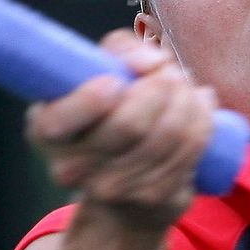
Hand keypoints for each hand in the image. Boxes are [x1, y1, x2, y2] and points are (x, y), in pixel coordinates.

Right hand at [24, 29, 217, 230]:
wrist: (123, 182)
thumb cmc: (110, 110)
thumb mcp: (101, 70)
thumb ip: (120, 51)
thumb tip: (153, 63)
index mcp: (46, 130)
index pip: (60, 121)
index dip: (91, 100)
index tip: (114, 82)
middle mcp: (71, 168)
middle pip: (130, 124)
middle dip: (162, 86)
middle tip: (170, 73)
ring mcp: (112, 189)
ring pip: (169, 135)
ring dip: (188, 100)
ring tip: (187, 87)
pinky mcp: (152, 198)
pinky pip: (190, 151)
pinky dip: (202, 120)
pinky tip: (199, 106)